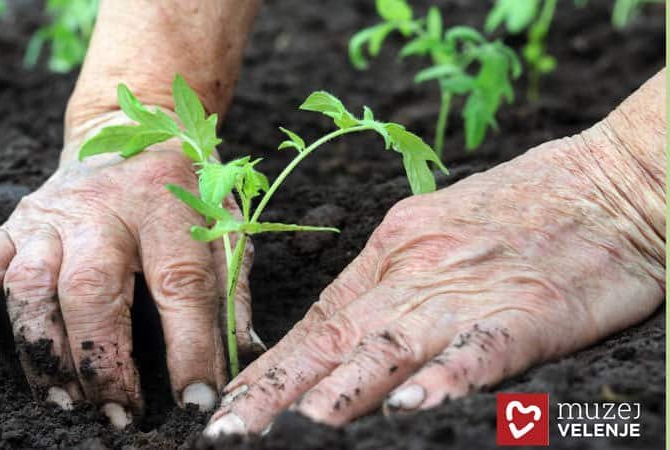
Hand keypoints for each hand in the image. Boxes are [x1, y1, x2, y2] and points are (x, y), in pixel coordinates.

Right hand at [0, 110, 262, 427]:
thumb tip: (243, 356)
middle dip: (102, 360)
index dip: (190, 348)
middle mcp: (105, 210)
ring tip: (62, 402)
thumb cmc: (189, 184)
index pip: (180, 285)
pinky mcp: (19, 220)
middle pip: (92, 289)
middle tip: (117, 415)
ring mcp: (54, 215)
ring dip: (41, 349)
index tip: (195, 401)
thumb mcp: (226, 223)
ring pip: (30, 284)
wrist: (136, 123)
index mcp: (167, 207)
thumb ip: (233, 287)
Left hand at [205, 111, 664, 434]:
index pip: (318, 320)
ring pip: (389, 347)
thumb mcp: (434, 227)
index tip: (232, 401)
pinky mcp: (528, 311)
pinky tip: (410, 407)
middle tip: (230, 430)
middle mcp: (416, 272)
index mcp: (392, 252)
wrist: (609, 181)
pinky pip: (477, 350)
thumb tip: (342, 323)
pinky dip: (443, 379)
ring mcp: (468, 292)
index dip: (271, 366)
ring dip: (337, 394)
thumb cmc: (520, 205)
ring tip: (292, 431)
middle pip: (335, 340)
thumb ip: (389, 276)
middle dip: (277, 392)